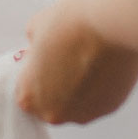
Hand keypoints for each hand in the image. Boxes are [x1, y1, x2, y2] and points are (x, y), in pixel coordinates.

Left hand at [14, 0, 137, 124]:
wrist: (111, 25)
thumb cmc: (73, 25)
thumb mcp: (36, 27)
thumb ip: (34, 46)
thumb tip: (41, 47)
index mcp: (30, 97)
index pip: (26, 94)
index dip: (35, 74)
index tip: (44, 61)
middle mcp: (56, 113)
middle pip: (52, 103)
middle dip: (58, 84)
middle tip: (68, 57)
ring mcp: (84, 113)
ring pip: (77, 103)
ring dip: (80, 86)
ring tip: (88, 57)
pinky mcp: (109, 107)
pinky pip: (99, 99)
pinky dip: (100, 85)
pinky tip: (102, 62)